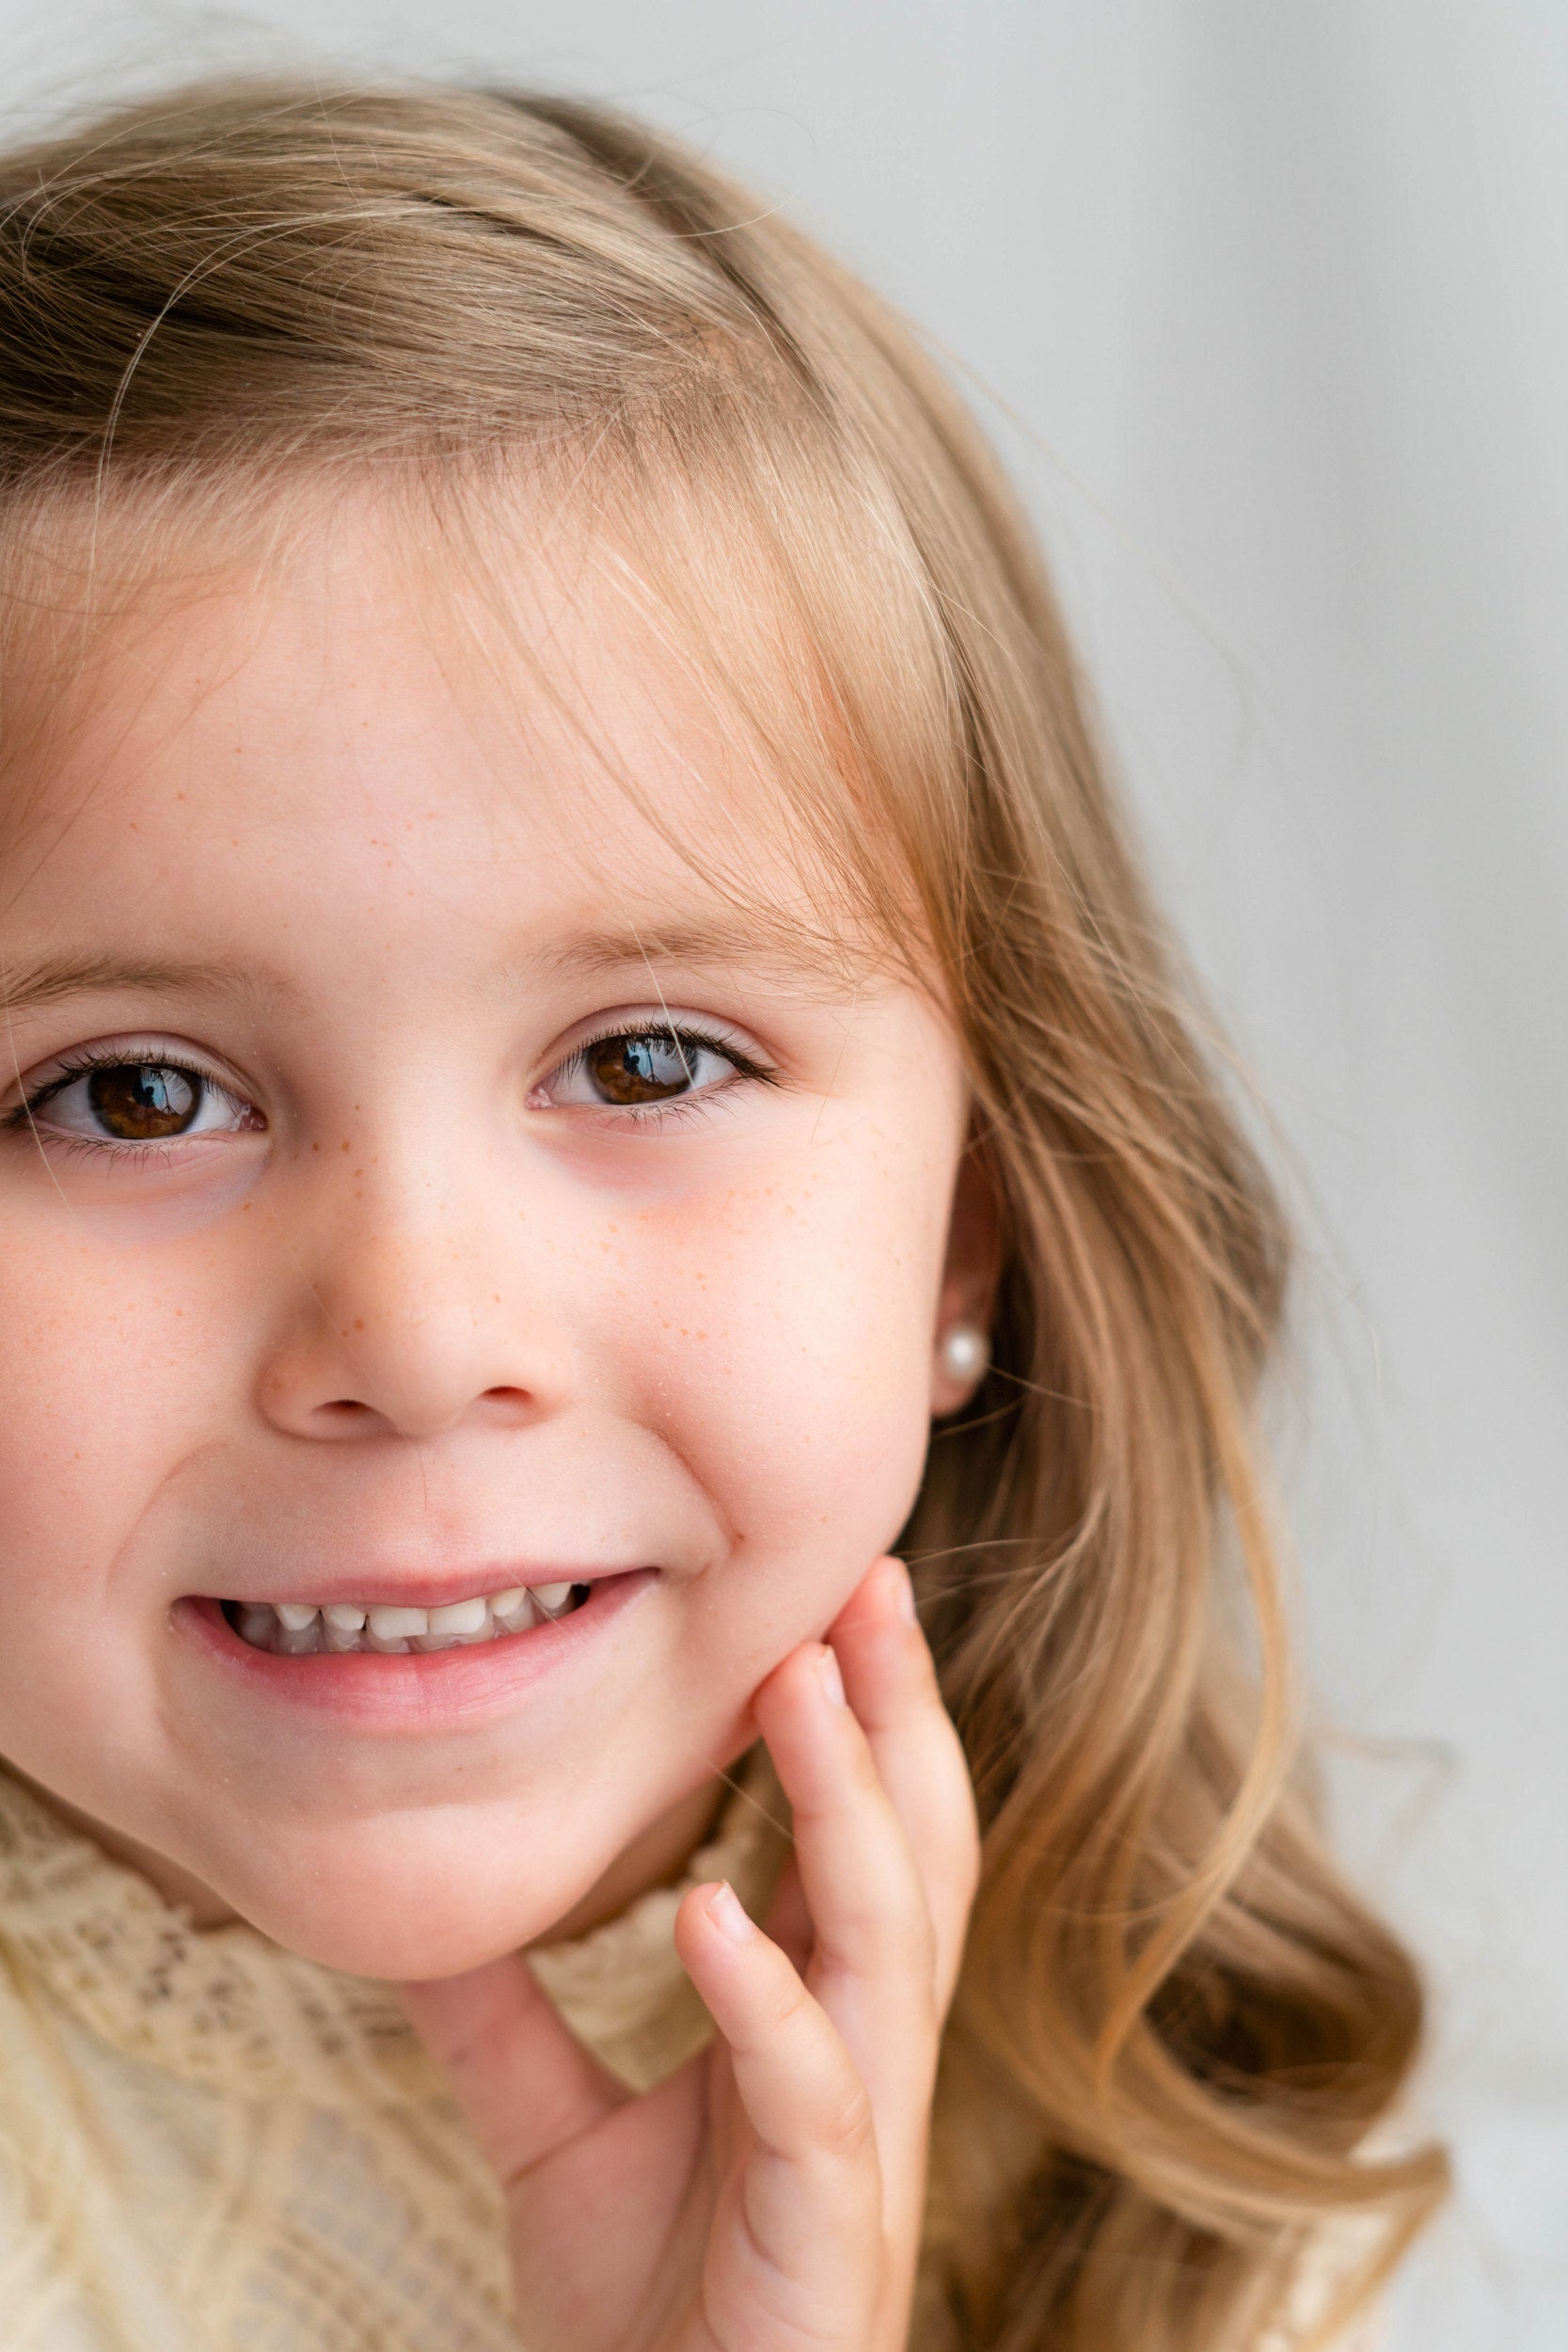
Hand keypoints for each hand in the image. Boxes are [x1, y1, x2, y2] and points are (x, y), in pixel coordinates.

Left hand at [400, 1554, 980, 2351]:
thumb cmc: (645, 2324)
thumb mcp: (558, 2141)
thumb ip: (508, 2024)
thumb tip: (428, 1907)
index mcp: (818, 2029)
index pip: (863, 1842)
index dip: (860, 1721)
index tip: (824, 1597)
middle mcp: (865, 2064)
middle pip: (919, 1855)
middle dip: (903, 1715)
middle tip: (870, 1581)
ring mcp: (860, 2145)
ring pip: (895, 1941)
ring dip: (851, 1803)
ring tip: (799, 1683)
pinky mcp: (830, 2233)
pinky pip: (815, 2096)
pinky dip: (767, 2000)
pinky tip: (712, 1913)